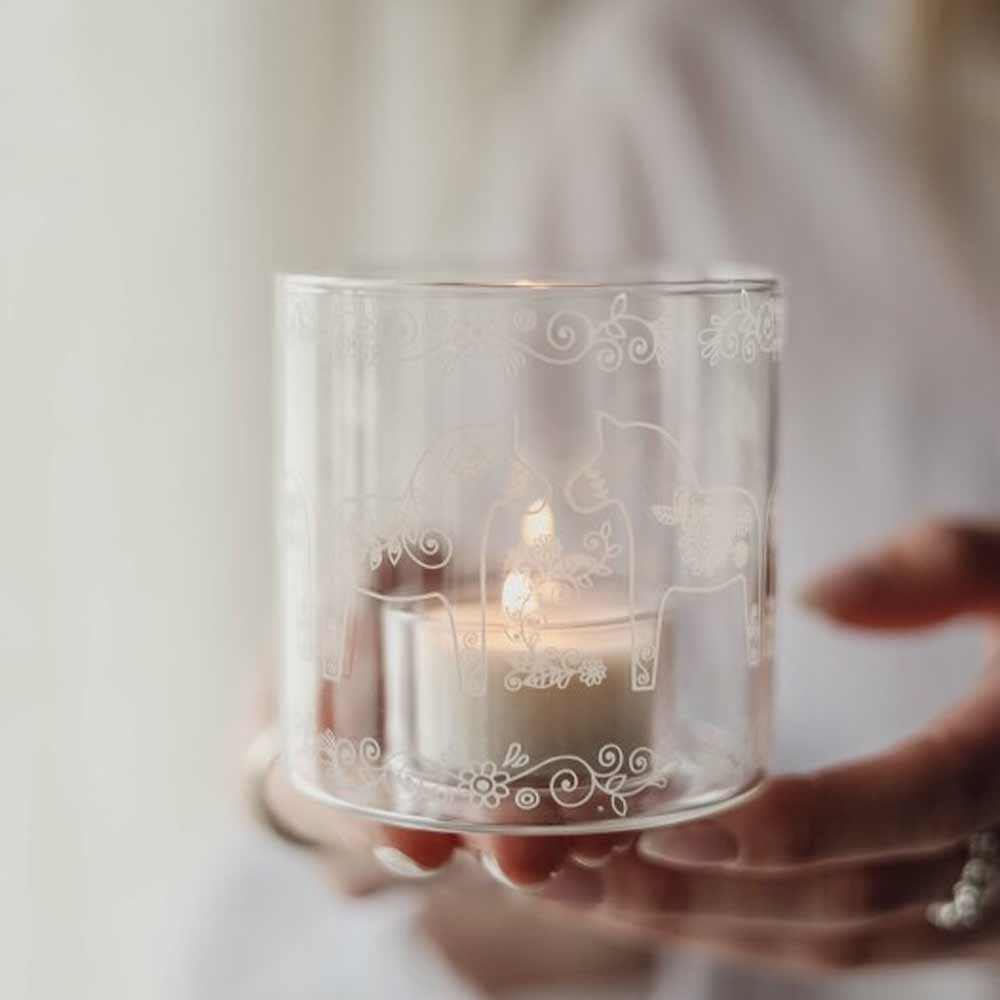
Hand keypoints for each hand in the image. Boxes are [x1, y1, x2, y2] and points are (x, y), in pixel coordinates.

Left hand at [534, 519, 999, 971]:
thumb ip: (938, 569)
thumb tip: (817, 601)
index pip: (911, 809)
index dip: (795, 829)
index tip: (671, 828)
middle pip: (836, 908)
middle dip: (685, 898)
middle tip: (554, 867)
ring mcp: (972, 912)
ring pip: (825, 943)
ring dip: (689, 923)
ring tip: (566, 883)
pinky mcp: (942, 919)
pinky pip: (833, 941)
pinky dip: (734, 924)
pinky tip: (649, 891)